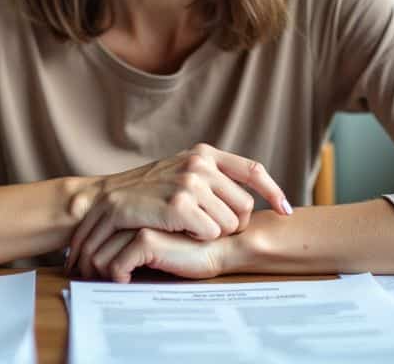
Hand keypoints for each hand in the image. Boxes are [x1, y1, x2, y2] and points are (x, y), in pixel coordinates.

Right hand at [66, 143, 289, 277]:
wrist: (106, 203)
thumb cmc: (145, 195)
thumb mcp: (180, 173)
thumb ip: (211, 176)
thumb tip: (252, 196)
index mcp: (204, 154)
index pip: (253, 170)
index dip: (274, 192)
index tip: (287, 211)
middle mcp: (200, 163)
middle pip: (245, 206)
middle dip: (232, 224)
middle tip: (206, 229)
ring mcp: (190, 181)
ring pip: (230, 223)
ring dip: (212, 234)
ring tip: (186, 229)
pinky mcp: (179, 203)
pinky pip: (211, 233)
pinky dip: (199, 239)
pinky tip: (179, 233)